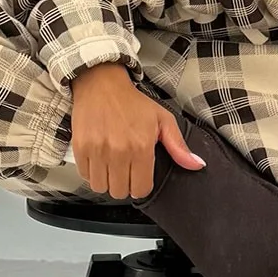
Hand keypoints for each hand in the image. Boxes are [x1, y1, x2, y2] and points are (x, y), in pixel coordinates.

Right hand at [70, 62, 204, 198]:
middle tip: (126, 170)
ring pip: (101, 187)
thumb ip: (179, 147)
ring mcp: (97, 151)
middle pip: (120, 192)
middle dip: (124, 185)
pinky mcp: (80, 148)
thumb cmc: (132, 102)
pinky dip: (92, 172)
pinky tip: (99, 160)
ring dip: (107, 181)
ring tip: (112, 165)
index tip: (140, 176)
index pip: (141, 190)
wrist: (101, 84)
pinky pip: (85, 176)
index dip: (141, 186)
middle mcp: (119, 151)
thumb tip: (197, 164)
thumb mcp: (162, 120)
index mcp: (141, 147)